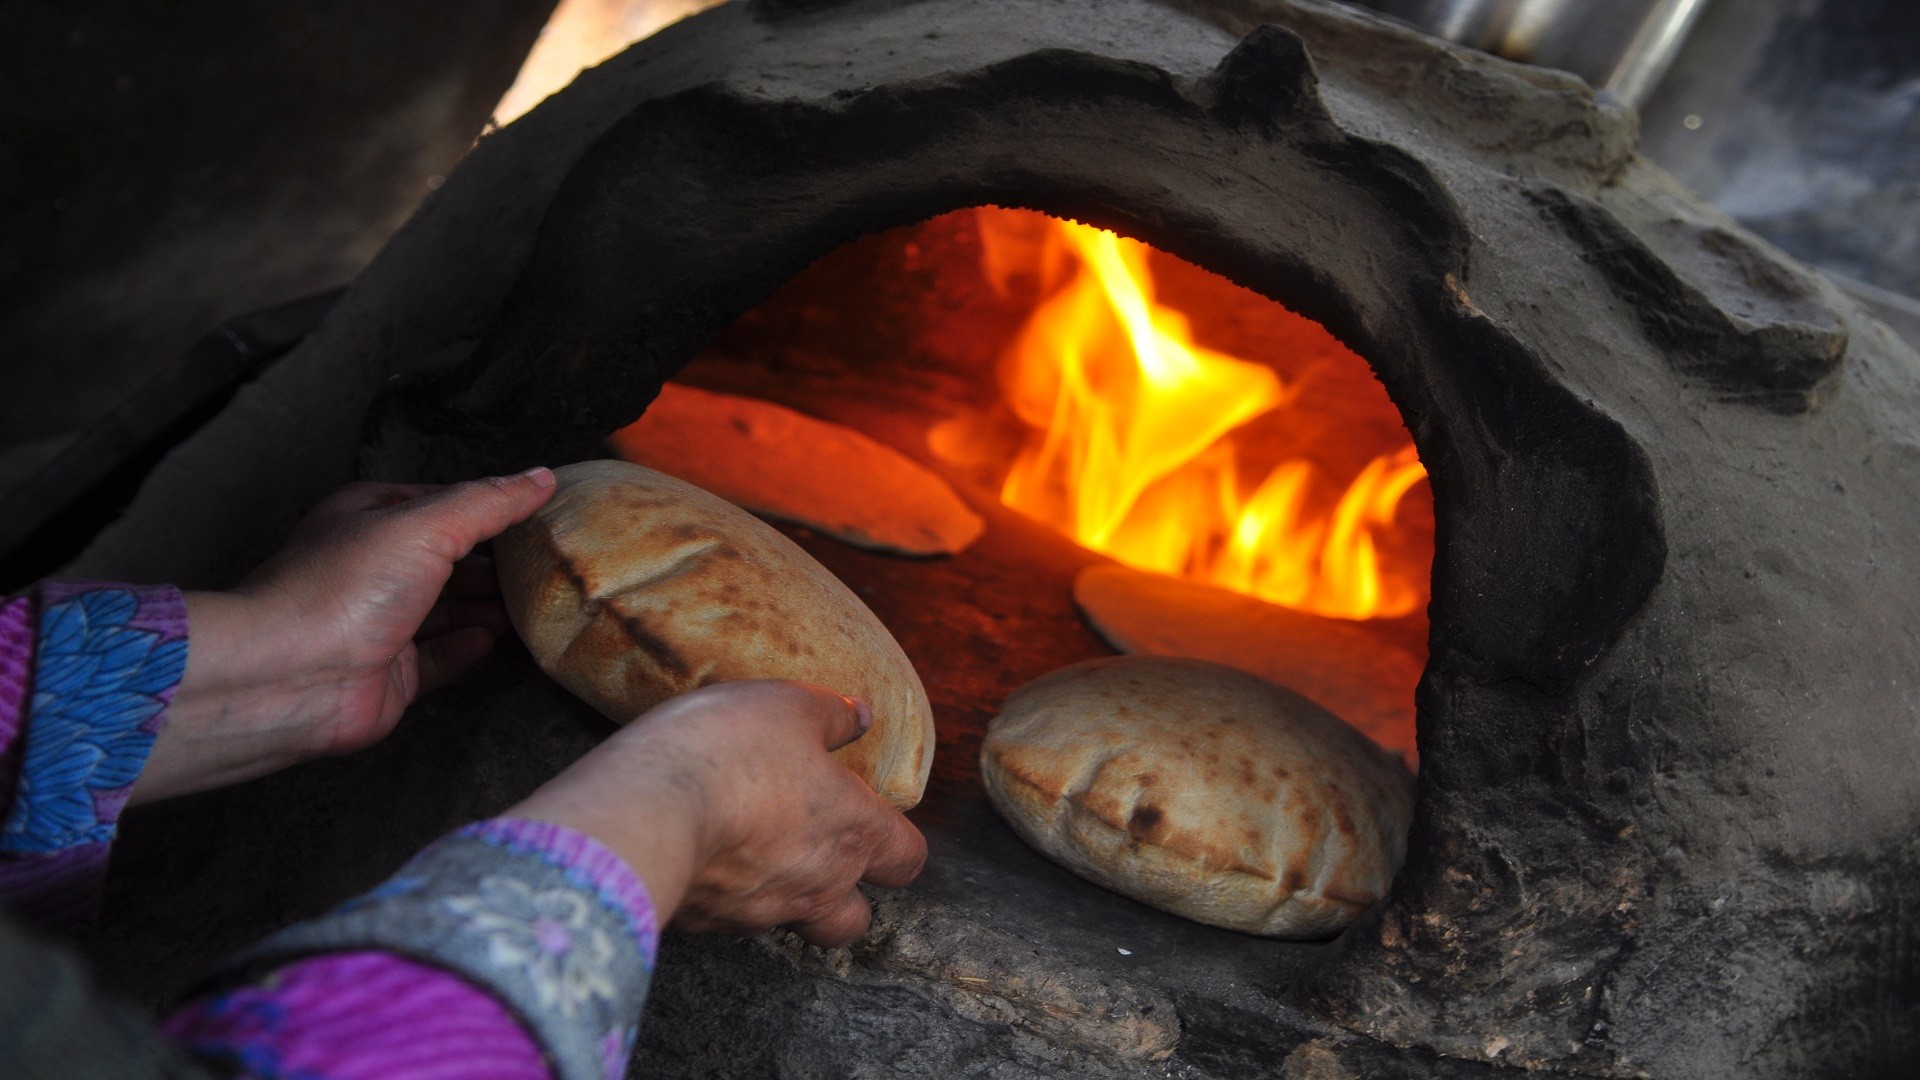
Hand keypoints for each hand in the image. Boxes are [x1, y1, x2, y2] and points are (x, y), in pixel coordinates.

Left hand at [128, 468, 556, 804]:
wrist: (290, 676)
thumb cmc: (343, 588)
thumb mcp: (426, 524)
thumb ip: (489, 503)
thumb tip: (541, 477)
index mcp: (368, 517)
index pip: (440, 502)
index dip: (487, 506)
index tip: (537, 513)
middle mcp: (370, 567)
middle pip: (445, 559)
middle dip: (491, 563)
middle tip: (544, 564)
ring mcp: (377, 623)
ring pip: (444, 610)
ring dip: (485, 607)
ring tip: (531, 602)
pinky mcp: (387, 674)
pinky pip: (436, 658)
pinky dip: (465, 648)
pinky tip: (491, 640)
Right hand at [508, 680, 927, 947]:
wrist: (646, 810)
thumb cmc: (730, 750)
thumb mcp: (788, 705)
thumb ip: (831, 714)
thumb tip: (859, 715)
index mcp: (854, 832)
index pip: (906, 858)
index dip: (897, 842)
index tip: (871, 815)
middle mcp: (820, 884)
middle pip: (858, 916)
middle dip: (849, 892)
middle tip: (818, 848)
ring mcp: (764, 912)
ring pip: (798, 926)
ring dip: (790, 899)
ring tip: (760, 855)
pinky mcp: (710, 924)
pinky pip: (733, 920)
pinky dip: (729, 895)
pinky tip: (707, 857)